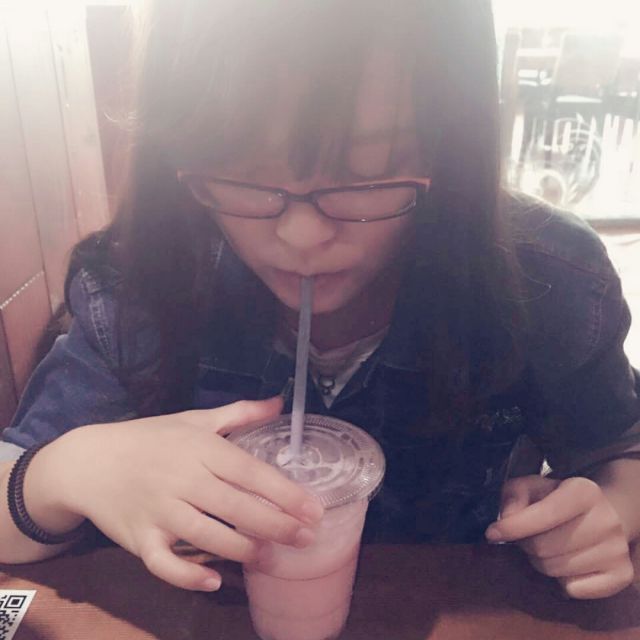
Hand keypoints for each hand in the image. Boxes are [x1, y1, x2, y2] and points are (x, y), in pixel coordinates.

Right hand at [39, 398, 323, 591]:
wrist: (90, 461)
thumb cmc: (150, 438)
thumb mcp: (195, 419)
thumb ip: (240, 413)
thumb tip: (279, 402)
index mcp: (199, 448)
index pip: (249, 471)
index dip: (284, 492)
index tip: (314, 510)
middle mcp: (182, 479)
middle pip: (234, 506)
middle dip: (275, 525)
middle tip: (306, 540)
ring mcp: (159, 511)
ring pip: (206, 536)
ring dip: (242, 550)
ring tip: (271, 559)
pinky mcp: (138, 539)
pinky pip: (164, 563)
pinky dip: (187, 576)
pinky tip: (214, 581)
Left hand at [485, 475, 633, 598]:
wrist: (605, 514)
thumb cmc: (559, 500)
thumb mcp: (533, 487)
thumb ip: (514, 495)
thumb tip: (506, 518)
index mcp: (584, 491)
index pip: (544, 514)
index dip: (513, 527)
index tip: (492, 533)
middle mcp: (606, 520)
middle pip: (544, 548)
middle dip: (526, 544)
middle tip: (528, 537)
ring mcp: (617, 550)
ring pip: (555, 570)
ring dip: (541, 562)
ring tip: (548, 547)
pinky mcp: (622, 576)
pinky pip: (573, 590)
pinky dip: (561, 581)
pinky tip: (566, 563)